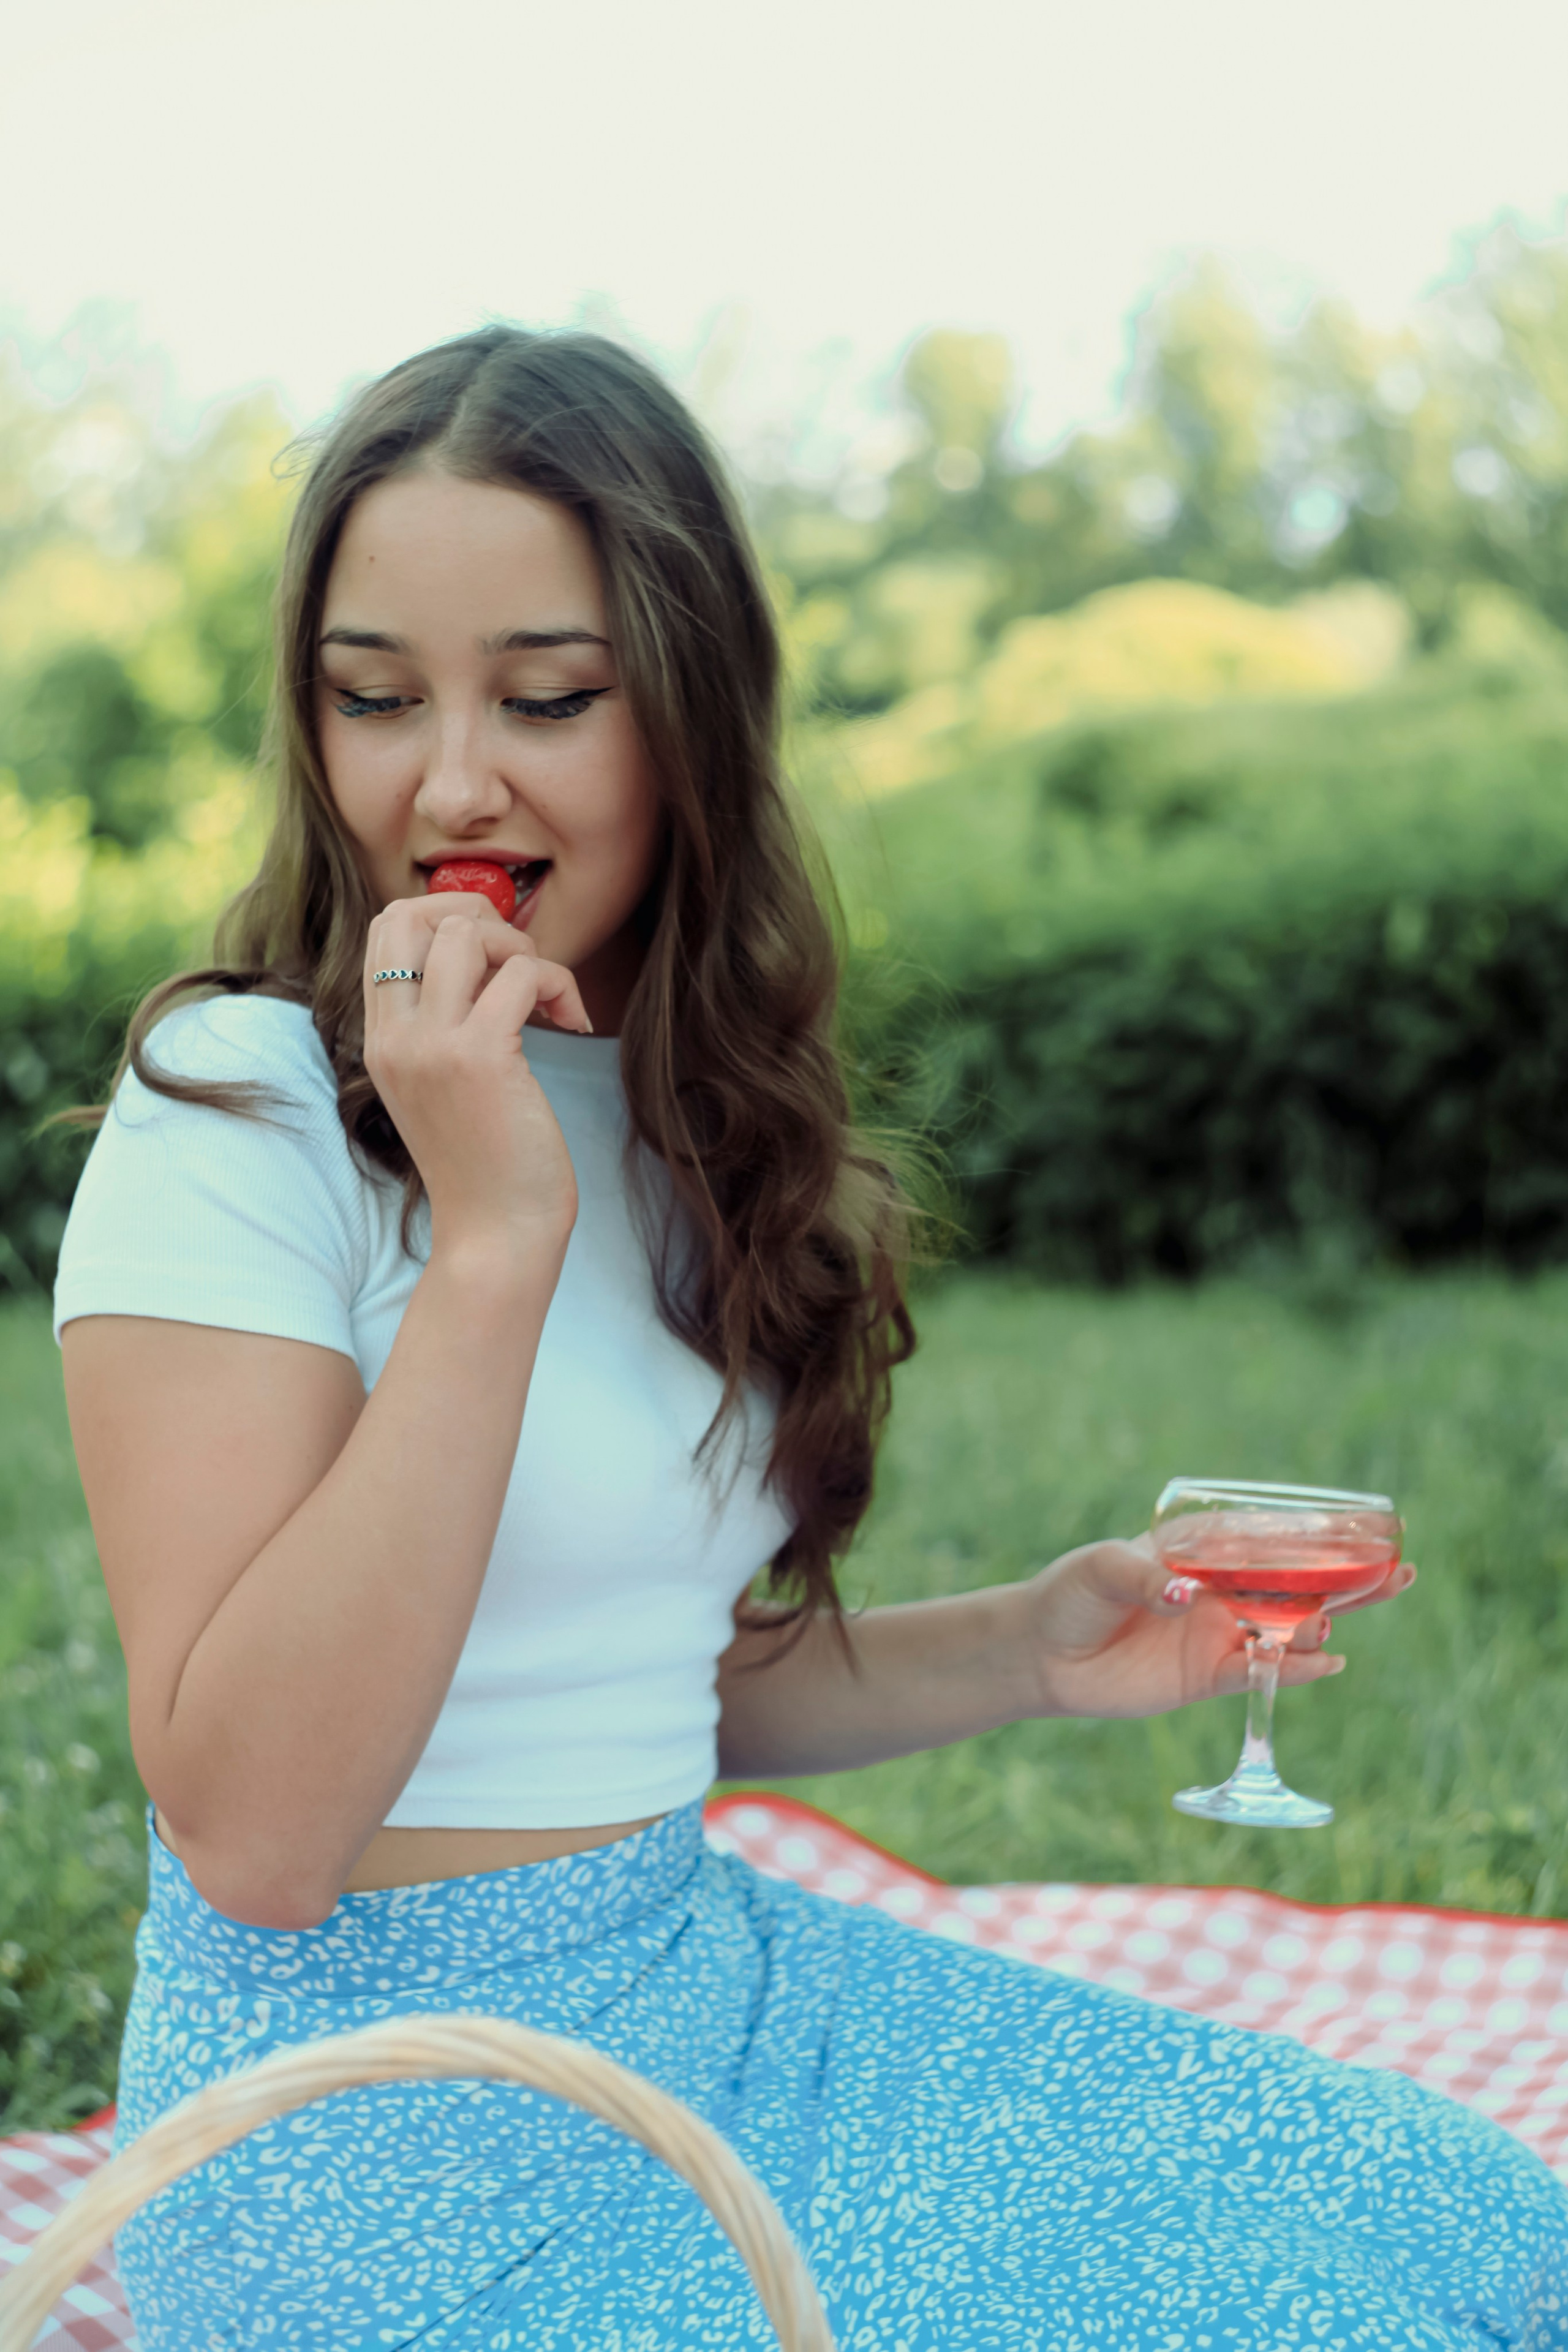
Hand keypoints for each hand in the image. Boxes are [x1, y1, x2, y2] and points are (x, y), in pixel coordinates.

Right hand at [362, 893, 590, 1256]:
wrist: (495, 1235)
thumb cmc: (484, 1166)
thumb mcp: (440, 1089)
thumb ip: (441, 1029)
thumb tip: (486, 962)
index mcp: (381, 1041)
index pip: (385, 931)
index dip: (443, 916)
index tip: (491, 954)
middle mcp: (396, 1037)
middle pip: (410, 913)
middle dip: (475, 915)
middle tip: (518, 959)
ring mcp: (433, 1045)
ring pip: (466, 932)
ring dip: (521, 947)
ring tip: (547, 995)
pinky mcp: (481, 1057)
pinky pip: (522, 974)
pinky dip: (558, 984)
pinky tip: (572, 1022)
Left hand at [1016, 1534, 1417, 1720]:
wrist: (1041, 1653)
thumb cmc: (1070, 1594)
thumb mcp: (1101, 1569)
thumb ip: (1146, 1578)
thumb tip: (1186, 1595)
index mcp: (1204, 1550)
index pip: (1271, 1539)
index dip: (1320, 1536)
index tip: (1369, 1530)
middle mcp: (1222, 1590)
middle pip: (1298, 1584)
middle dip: (1351, 1579)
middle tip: (1401, 1574)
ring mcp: (1220, 1633)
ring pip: (1289, 1630)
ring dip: (1321, 1625)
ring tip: (1333, 1622)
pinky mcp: (1208, 1676)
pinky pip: (1262, 1673)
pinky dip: (1293, 1670)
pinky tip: (1325, 1662)